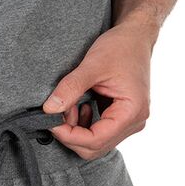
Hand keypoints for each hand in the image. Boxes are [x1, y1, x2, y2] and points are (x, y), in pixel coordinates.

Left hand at [43, 20, 155, 159]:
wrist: (135, 37)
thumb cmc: (120, 47)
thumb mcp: (92, 66)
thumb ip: (70, 89)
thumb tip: (48, 110)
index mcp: (131, 112)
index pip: (95, 140)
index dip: (69, 135)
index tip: (50, 121)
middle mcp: (134, 123)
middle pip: (94, 148)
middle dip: (71, 134)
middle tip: (58, 112)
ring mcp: (129, 123)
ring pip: (95, 143)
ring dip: (76, 130)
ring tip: (69, 106)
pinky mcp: (122, 119)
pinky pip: (99, 134)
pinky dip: (83, 126)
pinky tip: (78, 107)